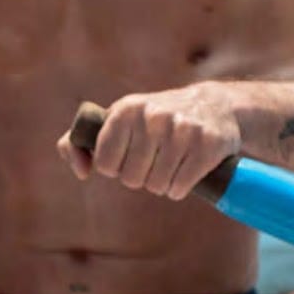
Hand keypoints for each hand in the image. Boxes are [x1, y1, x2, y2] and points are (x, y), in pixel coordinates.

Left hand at [58, 87, 240, 198]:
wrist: (214, 105)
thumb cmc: (155, 118)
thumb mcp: (118, 119)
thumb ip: (80, 141)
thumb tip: (80, 172)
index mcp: (126, 110)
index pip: (106, 165)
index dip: (117, 167)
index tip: (129, 155)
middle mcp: (153, 117)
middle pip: (132, 180)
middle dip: (142, 177)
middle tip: (154, 160)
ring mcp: (182, 130)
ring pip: (157, 186)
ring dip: (163, 184)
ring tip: (172, 163)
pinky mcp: (207, 145)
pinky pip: (179, 188)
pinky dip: (180, 188)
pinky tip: (186, 170)